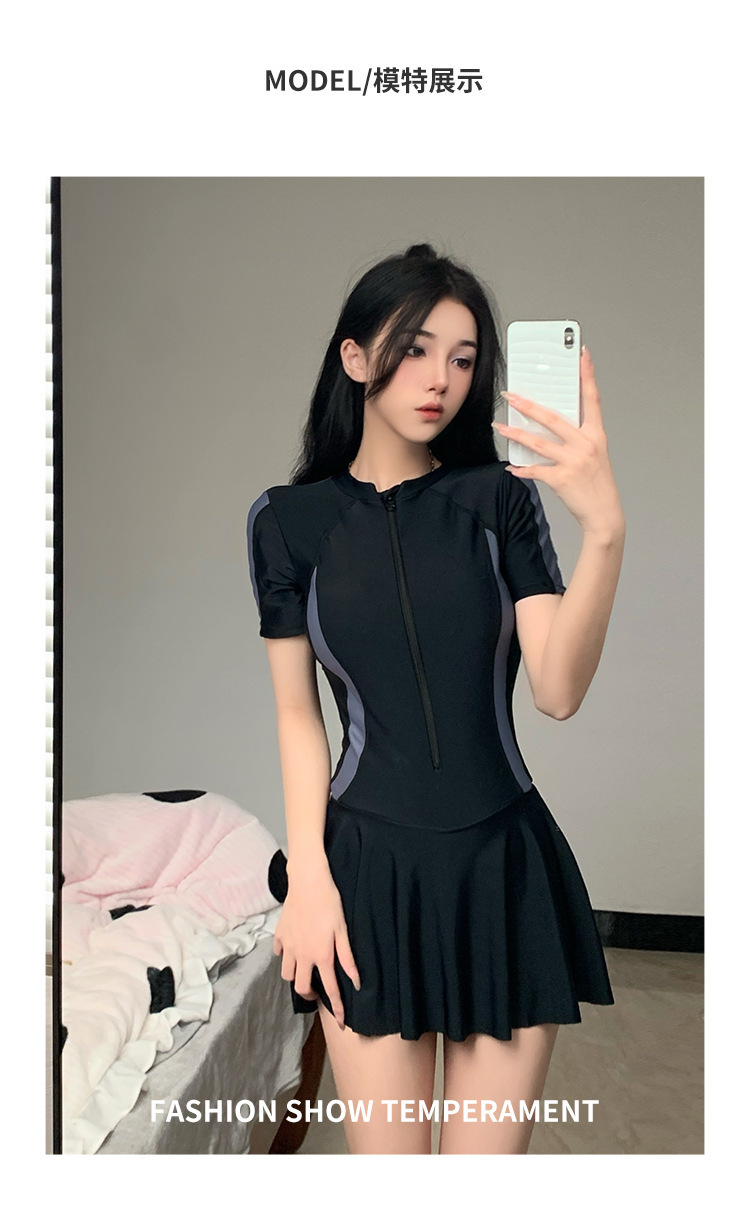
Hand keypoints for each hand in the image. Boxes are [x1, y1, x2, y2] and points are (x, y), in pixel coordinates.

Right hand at [273, 862, 360, 1029]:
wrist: (308, 882)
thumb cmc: (330, 904)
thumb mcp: (343, 931)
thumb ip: (348, 958)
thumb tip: (356, 982)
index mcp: (321, 956)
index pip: (330, 989)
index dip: (337, 1007)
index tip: (340, 1023)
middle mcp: (302, 956)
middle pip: (300, 987)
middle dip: (309, 994)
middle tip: (317, 989)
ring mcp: (288, 946)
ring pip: (286, 974)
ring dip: (295, 976)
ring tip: (304, 970)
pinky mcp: (279, 935)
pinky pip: (278, 953)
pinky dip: (284, 956)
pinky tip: (293, 950)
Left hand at [495, 347, 624, 537]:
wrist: (604, 514)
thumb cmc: (597, 484)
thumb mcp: (594, 455)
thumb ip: (576, 438)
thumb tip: (549, 425)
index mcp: (596, 434)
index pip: (592, 398)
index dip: (587, 374)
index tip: (582, 353)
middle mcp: (586, 444)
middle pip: (552, 417)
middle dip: (528, 405)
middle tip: (510, 394)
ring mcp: (573, 461)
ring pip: (538, 442)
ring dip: (515, 433)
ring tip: (499, 426)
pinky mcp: (562, 478)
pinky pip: (535, 470)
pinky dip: (521, 469)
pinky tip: (511, 468)